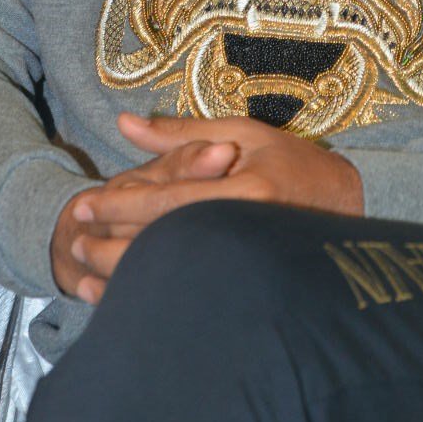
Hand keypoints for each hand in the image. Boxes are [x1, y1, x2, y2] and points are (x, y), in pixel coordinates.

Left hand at [53, 115, 364, 305]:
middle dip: (111, 242)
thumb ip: (181, 134)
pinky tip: (119, 298)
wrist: (349, 203)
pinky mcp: (247, 287)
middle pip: (164, 241)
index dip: (121, 205)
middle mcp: (246, 231)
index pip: (168, 200)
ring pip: (173, 273)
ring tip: (84, 269)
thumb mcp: (242, 134)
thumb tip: (123, 124)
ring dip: (122, 274)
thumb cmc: (294, 162)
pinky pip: (189, 293)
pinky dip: (150, 296)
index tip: (84, 206)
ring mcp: (249, 265)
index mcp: (247, 190)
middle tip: (73, 240)